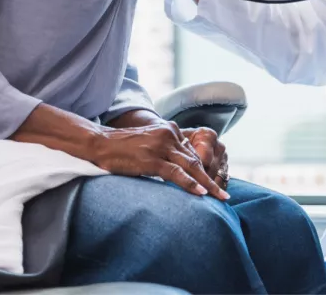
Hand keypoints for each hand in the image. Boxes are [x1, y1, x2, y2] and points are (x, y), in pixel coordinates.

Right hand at [90, 118, 229, 200]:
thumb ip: (166, 151)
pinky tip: (200, 193)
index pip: (193, 151)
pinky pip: (176, 173)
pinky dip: (190, 184)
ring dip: (207, 184)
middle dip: (211, 178)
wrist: (101, 143)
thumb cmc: (124, 147)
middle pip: (196, 159)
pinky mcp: (152, 159)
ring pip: (190, 166)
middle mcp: (169, 134)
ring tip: (219, 197)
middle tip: (224, 193)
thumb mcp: (150, 144)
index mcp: (170, 129)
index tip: (214, 183)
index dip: (204, 169)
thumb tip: (180, 168)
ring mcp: (161, 146)